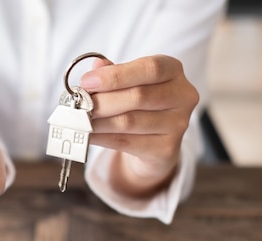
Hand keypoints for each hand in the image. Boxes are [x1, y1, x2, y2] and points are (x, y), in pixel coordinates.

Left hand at [80, 55, 198, 197]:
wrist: (156, 141)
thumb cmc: (140, 104)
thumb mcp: (130, 81)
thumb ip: (114, 73)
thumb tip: (93, 71)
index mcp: (173, 70)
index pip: (149, 69)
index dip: (115, 76)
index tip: (87, 82)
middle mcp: (182, 96)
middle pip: (138, 96)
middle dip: (102, 101)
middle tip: (79, 104)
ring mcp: (178, 125)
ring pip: (129, 122)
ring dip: (98, 121)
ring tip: (79, 120)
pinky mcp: (166, 149)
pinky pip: (125, 143)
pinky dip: (101, 138)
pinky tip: (87, 134)